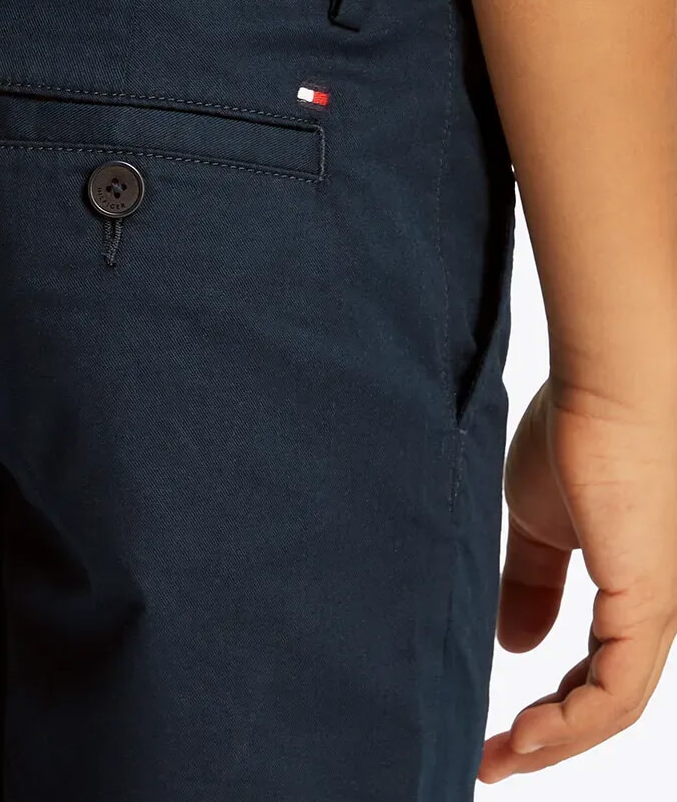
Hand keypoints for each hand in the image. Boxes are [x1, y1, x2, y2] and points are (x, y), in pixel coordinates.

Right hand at [479, 374, 676, 782]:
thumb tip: (514, 647)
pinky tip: (526, 733)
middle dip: (548, 739)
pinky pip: (616, 689)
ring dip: (554, 740)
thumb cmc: (574, 436)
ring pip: (613, 705)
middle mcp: (653, 608)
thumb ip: (530, 584)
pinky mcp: (648, 601)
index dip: (550, 709)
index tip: (496, 729)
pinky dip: (571, 721)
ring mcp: (656, 608)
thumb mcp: (539, 526)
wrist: (605, 388)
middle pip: (606, 701)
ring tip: (500, 756)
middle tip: (492, 760)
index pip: (596, 671)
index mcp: (629, 589)